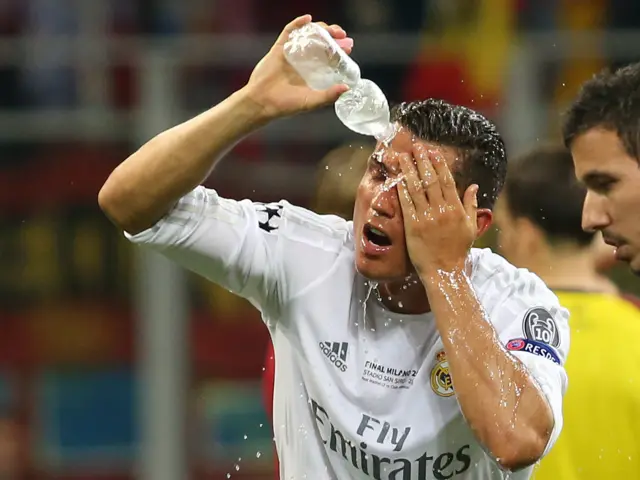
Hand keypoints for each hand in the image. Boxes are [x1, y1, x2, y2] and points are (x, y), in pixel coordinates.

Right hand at [242, 15, 351, 119]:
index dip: (340, 50)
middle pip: (321, 43)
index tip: (348, 47)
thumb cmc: (286, 105)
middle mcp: (303, 61)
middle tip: (342, 35)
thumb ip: (328, 96)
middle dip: (333, 36)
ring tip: (331, 29)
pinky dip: (298, 23)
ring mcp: (291, 53)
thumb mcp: (311, 101)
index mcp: (312, 72)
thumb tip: (347, 87)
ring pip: (308, 35)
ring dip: (320, 28)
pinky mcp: (279, 48)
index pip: (329, 57)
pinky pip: (288, 32)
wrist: (262, 102)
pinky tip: (307, 19)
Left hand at [397, 144, 478, 274]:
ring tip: (402, 157)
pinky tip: (397, 179)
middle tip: (416, 146)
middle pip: (430, 180)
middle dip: (423, 161)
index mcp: (456, 209)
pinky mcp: (412, 226)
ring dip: (409, 170)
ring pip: (416, 189)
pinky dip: (402, 190)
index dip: (439, 165)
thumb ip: (471, 205)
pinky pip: (406, 204)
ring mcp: (426, 218)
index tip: (433, 152)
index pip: (447, 181)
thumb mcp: (470, 227)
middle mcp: (441, 211)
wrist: (444, 271)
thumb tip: (473, 186)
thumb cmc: (457, 250)